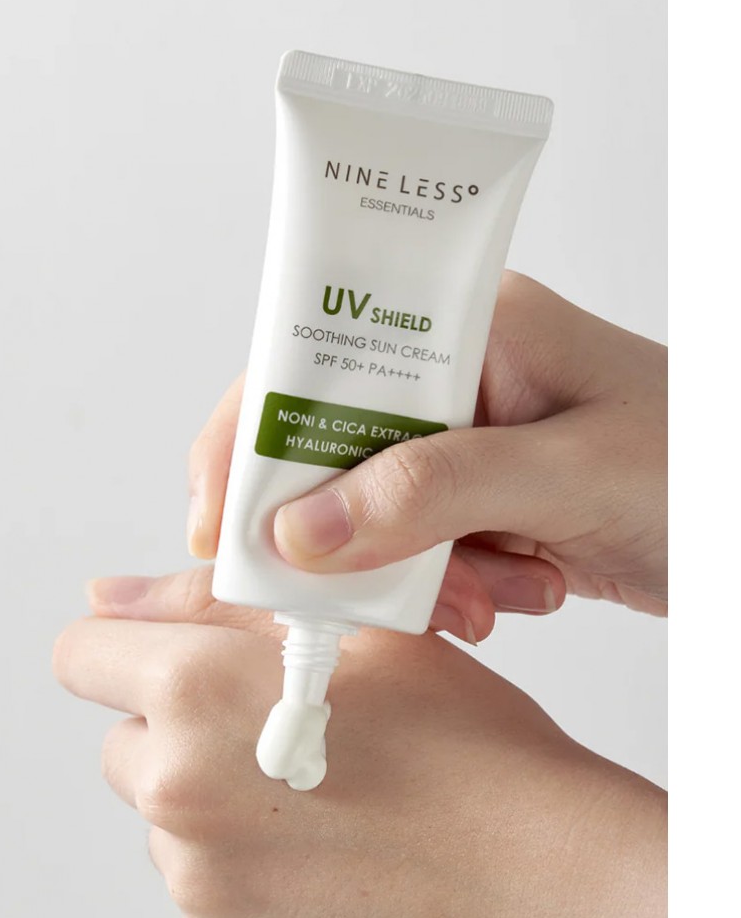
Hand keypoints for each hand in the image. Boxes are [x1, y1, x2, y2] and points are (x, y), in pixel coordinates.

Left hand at [54, 568, 666, 917]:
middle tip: (277, 726)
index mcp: (196, 690)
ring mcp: (196, 883)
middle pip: (125, 743)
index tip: (170, 660)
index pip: (80, 655)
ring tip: (319, 792)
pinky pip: (201, 887)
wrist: (535, 875)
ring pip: (164, 819)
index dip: (125, 648)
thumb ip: (207, 601)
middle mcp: (175, 790)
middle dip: (180, 728)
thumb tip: (107, 597)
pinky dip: (242, 866)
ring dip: (213, 799)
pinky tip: (324, 850)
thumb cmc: (462, 741)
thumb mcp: (349, 627)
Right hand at [187, 272, 666, 643]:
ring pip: (372, 514)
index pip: (315, 362)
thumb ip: (432, 494)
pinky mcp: (483, 497)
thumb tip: (298, 531)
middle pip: (332, 449)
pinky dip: (455, 586)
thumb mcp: (569, 473)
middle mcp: (455, 376)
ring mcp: (468, 440)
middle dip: (350, 533)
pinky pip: (420, 548)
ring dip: (419, 573)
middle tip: (372, 591)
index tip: (225, 527)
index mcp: (466, 325)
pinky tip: (524, 588)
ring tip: (498, 589)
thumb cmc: (700, 465)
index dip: (255, 440)